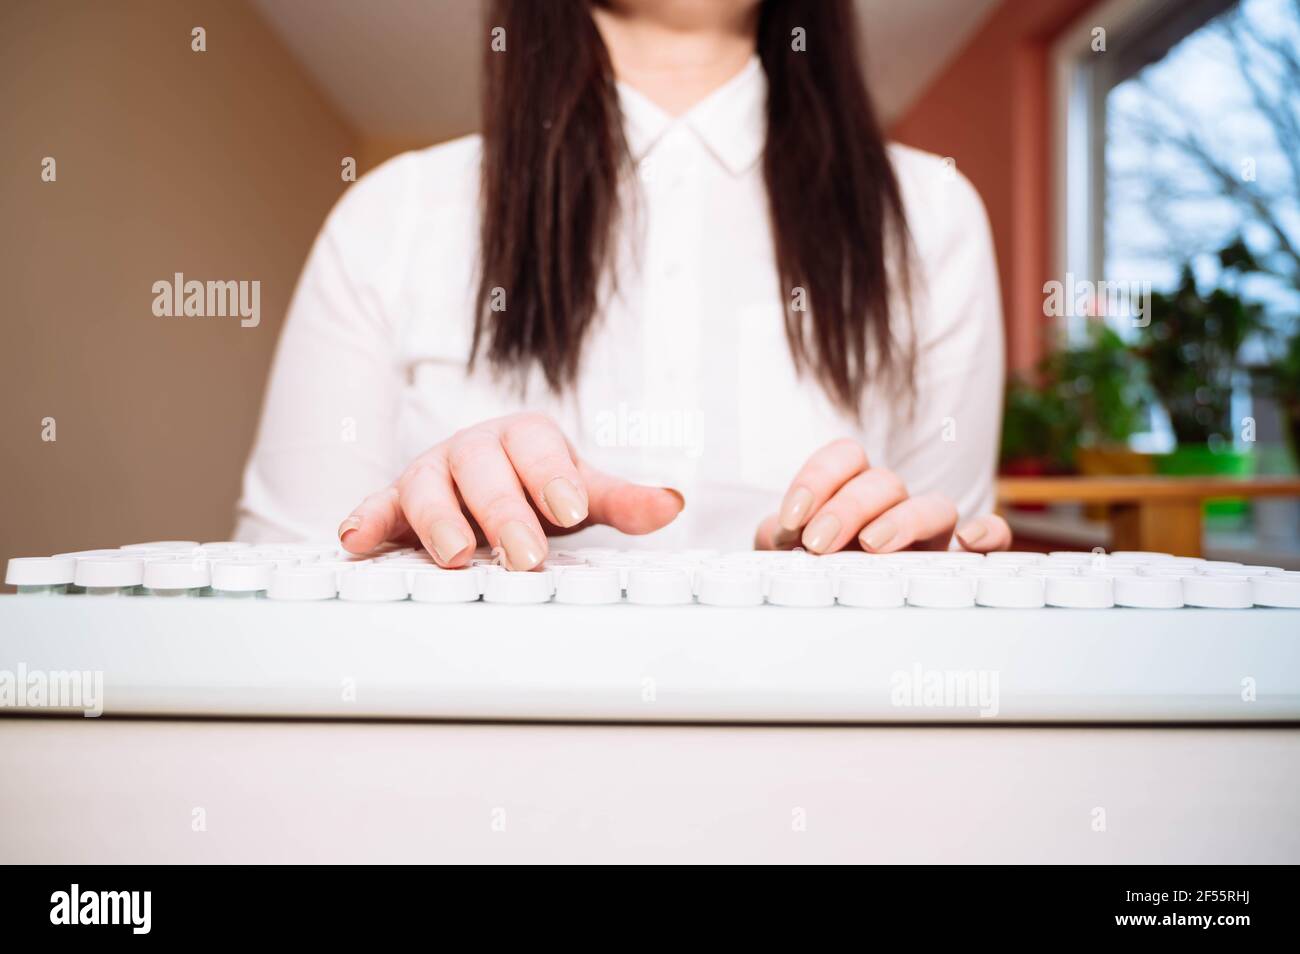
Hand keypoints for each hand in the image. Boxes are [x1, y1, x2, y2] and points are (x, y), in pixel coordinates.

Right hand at [337, 413, 683, 569]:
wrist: (487, 481)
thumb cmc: (536, 488)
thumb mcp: (579, 493)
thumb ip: (622, 502)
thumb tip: (673, 504)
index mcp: (524, 440)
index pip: (537, 448)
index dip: (551, 476)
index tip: (569, 510)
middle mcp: (475, 449)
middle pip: (485, 471)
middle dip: (505, 512)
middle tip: (526, 555)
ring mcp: (432, 473)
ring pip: (427, 486)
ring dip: (437, 520)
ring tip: (454, 555)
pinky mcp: (396, 502)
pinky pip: (377, 507)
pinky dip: (365, 520)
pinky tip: (355, 541)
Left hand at [753, 439, 1010, 553]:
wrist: (824, 613)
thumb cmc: (806, 577)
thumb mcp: (779, 554)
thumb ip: (777, 535)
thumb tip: (782, 535)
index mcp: (850, 488)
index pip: (846, 457)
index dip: (818, 479)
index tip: (793, 519)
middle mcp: (891, 505)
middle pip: (884, 482)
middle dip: (848, 508)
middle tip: (818, 544)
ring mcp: (928, 533)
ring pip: (934, 505)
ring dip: (903, 521)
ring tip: (872, 547)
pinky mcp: (957, 565)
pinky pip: (993, 536)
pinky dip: (989, 532)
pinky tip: (968, 544)